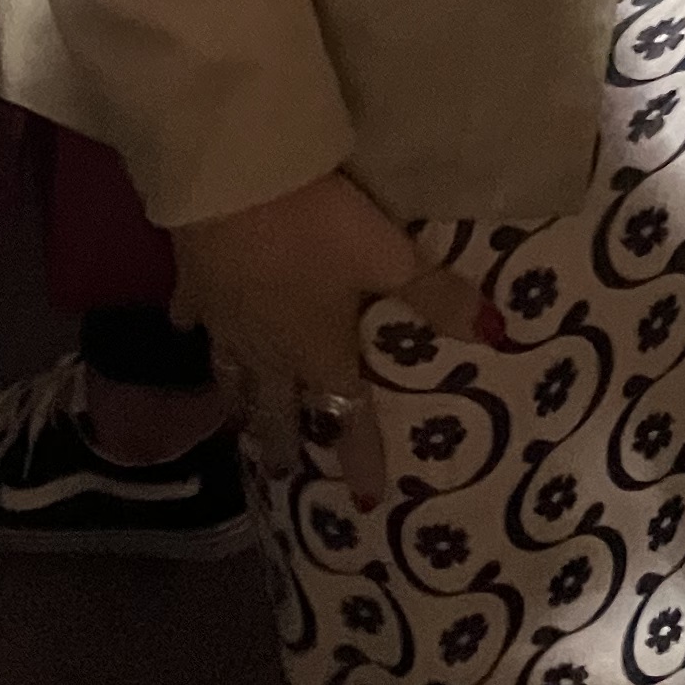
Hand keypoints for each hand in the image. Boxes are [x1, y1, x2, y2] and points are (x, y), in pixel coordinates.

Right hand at [168, 164, 495, 507]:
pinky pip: (193, 318)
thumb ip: (437, 295)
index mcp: (320, 351)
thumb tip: (497, 335)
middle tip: (285, 470)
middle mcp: (270, 350)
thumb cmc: (318, 225)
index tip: (367, 501)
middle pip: (276, 407)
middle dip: (285, 439)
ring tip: (240, 422)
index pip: (347, 415)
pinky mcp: (193, 284)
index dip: (361, 458)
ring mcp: (225, 320)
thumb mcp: (389, 255)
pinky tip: (187, 329)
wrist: (231, 183)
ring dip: (239, 402)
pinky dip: (194, 330)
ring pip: (231, 375)